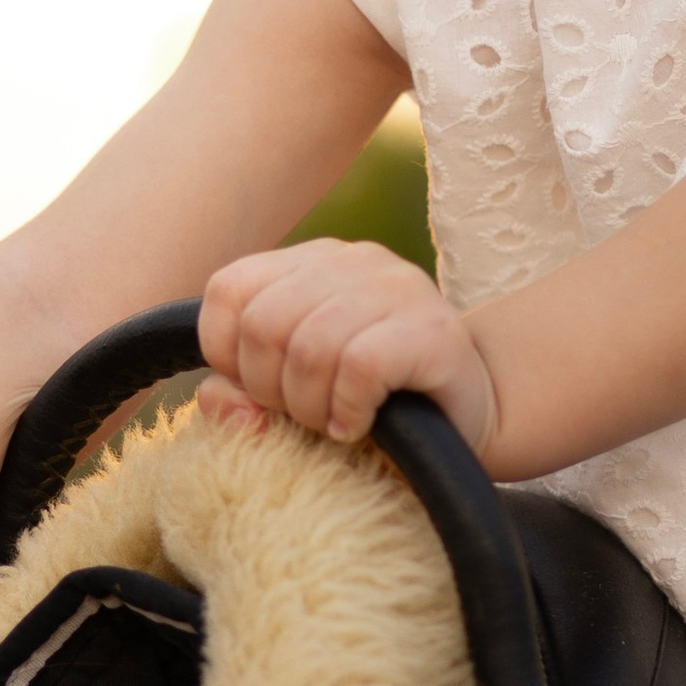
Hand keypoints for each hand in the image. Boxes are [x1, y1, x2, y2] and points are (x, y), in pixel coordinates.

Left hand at [196, 237, 496, 451]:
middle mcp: (354, 259)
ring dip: (310, 408)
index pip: (229, 290)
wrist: (468, 421)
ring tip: (332, 425)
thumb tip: (216, 398)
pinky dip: (348, 410)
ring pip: (310, 348)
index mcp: (311, 261)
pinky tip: (359, 425)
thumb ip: (241, 396)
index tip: (261, 392)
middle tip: (304, 417)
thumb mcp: (292, 400)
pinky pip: (360, 366)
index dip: (226, 354)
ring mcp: (399, 288)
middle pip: (264, 324)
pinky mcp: (433, 330)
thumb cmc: (369, 406)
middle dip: (270, 390)